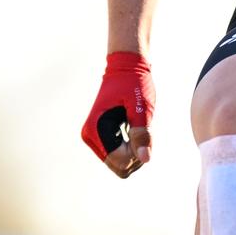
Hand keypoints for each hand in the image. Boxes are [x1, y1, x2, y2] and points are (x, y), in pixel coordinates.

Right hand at [81, 52, 154, 178]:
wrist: (125, 67)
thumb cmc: (134, 84)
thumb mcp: (142, 108)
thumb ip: (142, 133)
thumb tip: (145, 159)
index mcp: (95, 130)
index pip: (119, 161)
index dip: (137, 152)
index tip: (143, 131)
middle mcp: (90, 137)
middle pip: (119, 167)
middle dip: (136, 154)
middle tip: (142, 130)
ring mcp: (93, 138)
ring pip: (119, 164)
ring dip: (135, 151)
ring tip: (138, 128)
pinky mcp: (99, 138)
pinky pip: (118, 156)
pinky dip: (131, 148)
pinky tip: (133, 129)